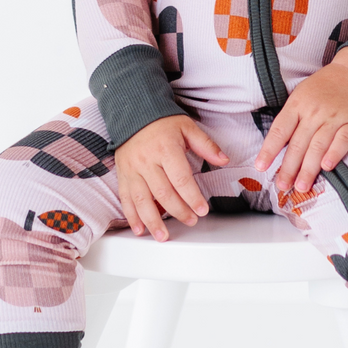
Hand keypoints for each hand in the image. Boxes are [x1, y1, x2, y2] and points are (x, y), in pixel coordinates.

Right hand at [115, 115, 228, 240]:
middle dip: (178, 211)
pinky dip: (131, 216)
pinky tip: (140, 229)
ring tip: (163, 236)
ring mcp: (132, 169)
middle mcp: (147, 161)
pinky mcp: (123, 175)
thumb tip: (223, 160)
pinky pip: (125, 198)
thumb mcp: (187, 127)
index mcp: (165, 149)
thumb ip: (206, 145)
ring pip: (141, 200)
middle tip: (191, 221)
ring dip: (152, 221)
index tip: (202, 210)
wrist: (133, 112)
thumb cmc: (162, 121)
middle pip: (163, 192)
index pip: (180, 178)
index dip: (192, 197)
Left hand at [255, 47, 347, 193]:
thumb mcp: (300, 96)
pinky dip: (334, 153)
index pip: (279, 130)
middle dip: (289, 168)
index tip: (261, 166)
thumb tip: (276, 148)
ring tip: (301, 186)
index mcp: (297, 105)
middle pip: (298, 143)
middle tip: (283, 186)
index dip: (269, 150)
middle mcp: (313, 112)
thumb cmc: (324, 88)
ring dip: (309, 168)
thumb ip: (290, 119)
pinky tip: (327, 167)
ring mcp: (334, 117)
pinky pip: (342, 140)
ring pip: (318, 146)